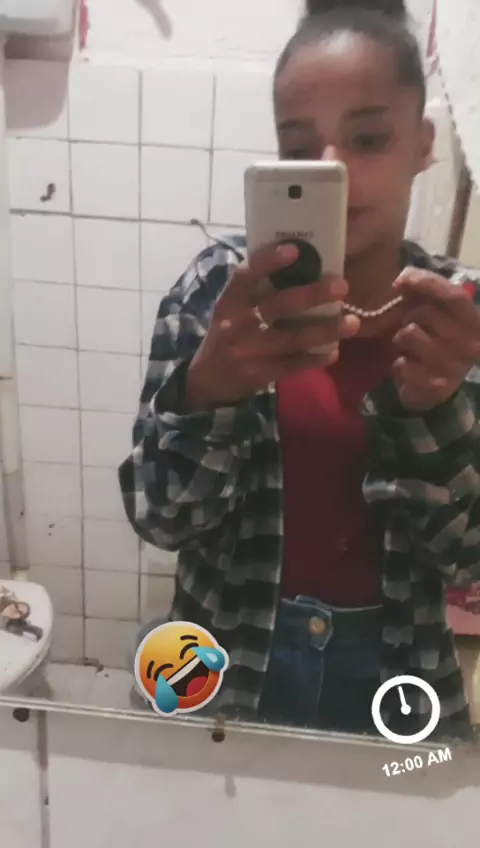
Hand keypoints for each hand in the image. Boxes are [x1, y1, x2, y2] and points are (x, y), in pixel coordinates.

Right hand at [186, 243, 359, 409]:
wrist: (208, 379)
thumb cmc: (228, 333)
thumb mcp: (230, 308)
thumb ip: (255, 291)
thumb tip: (299, 263)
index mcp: (229, 302)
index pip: (245, 276)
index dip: (268, 261)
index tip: (295, 250)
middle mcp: (237, 325)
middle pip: (277, 306)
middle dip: (312, 295)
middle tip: (342, 286)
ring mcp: (249, 351)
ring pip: (292, 339)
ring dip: (325, 330)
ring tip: (352, 323)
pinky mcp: (260, 374)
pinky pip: (293, 365)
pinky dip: (315, 359)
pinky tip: (334, 352)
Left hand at [391, 268, 479, 411]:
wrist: (434, 390)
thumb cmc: (434, 342)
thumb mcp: (434, 312)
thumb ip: (424, 291)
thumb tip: (403, 277)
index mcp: (476, 322)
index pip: (455, 295)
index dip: (427, 282)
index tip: (400, 280)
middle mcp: (472, 344)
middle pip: (426, 313)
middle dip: (409, 317)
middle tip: (412, 329)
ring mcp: (455, 367)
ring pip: (409, 335)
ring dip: (400, 341)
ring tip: (409, 349)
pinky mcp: (436, 387)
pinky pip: (402, 364)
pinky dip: (398, 365)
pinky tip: (409, 368)